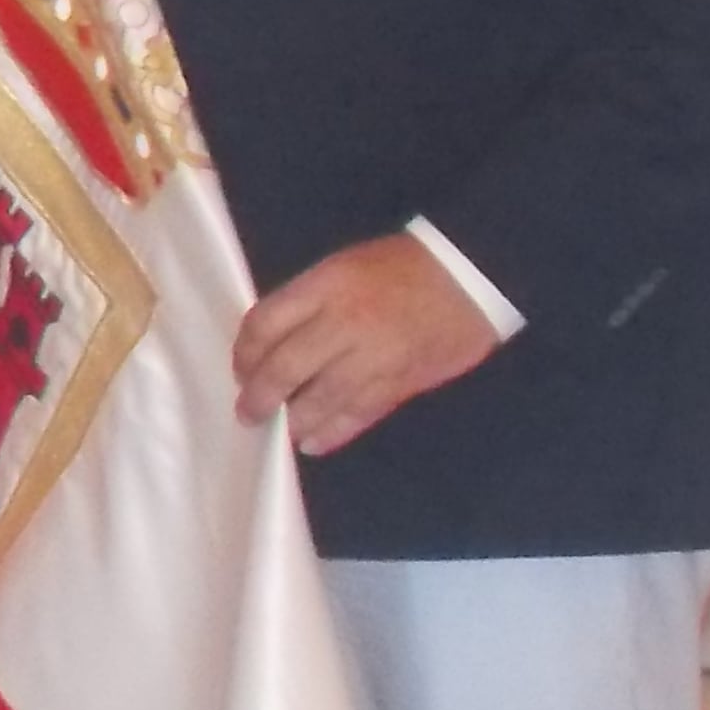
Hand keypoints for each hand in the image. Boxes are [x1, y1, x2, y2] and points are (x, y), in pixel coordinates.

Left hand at [233, 235, 503, 459]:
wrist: (469, 277)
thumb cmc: (399, 266)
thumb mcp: (340, 268)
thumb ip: (306, 302)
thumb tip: (271, 344)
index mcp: (324, 287)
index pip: (265, 325)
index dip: (244, 353)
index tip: (240, 368)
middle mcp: (343, 323)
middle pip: (285, 368)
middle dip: (259, 395)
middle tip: (248, 411)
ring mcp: (373, 357)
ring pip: (319, 399)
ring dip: (293, 420)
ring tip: (280, 428)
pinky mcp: (400, 383)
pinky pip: (358, 415)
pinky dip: (332, 432)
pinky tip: (313, 443)